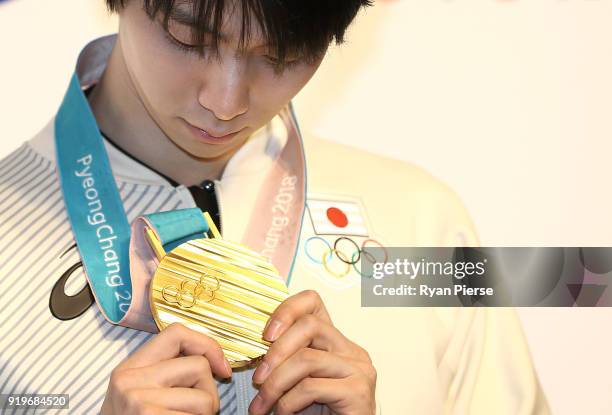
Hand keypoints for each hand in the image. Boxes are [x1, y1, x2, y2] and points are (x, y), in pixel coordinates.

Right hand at [101, 322, 231, 414]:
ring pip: (205, 397)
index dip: (207, 345)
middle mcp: (130, 380)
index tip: (221, 368)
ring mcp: (138, 401)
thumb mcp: (139, 393)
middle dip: (209, 391)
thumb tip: (215, 362)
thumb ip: (167, 372)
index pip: (177, 333)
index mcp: (129, 368)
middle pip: (199, 366)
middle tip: (195, 412)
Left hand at [249, 290, 376, 414]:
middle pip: (310, 326)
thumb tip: (256, 346)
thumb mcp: (298, 380)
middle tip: (258, 379)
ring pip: (307, 358)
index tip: (265, 336)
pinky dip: (287, 403)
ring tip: (263, 406)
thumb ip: (288, 359)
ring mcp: (358, 370)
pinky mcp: (358, 392)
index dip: (286, 310)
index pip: (313, 302)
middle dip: (276, 352)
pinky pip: (310, 387)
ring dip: (276, 384)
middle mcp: (352, 350)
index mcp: (336, 343)